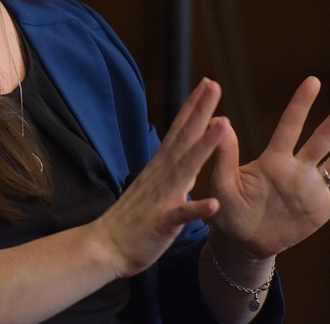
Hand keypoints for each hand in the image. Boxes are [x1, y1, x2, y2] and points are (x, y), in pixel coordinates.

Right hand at [92, 78, 229, 276]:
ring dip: (205, 146)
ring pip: (186, 167)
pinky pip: (181, 214)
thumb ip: (169, 171)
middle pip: (184, 138)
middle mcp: (162, 175)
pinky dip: (197, 208)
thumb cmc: (132, 220)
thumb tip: (182, 155)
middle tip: (213, 84)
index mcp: (161, 168)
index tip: (206, 83)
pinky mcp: (162, 221)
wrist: (105, 246)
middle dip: (200, 111)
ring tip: (223, 125)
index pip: (179, 131)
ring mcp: (162, 197)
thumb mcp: (153, 188)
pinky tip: (214, 203)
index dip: (193, 107)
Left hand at [207, 76, 329, 258]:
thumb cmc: (227, 210)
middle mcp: (297, 169)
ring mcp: (312, 189)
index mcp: (273, 160)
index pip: (290, 126)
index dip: (301, 104)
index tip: (313, 80)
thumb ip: (225, 155)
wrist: (241, 241)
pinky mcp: (321, 211)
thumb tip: (221, 120)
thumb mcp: (221, 184)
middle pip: (323, 137)